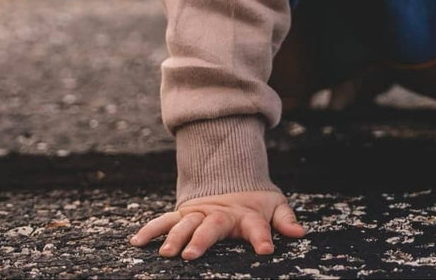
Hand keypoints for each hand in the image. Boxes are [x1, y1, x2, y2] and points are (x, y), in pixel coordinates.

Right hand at [129, 189, 305, 259]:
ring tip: (166, 253)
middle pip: (212, 226)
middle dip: (201, 240)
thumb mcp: (275, 206)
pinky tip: (137, 242)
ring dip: (175, 237)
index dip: (263, 237)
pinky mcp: (184, 213)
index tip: (266, 250)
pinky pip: (165, 220)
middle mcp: (221, 213)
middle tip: (191, 255)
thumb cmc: (256, 202)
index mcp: (247, 214)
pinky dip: (151, 229)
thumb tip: (299, 233)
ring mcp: (200, 212)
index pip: (258, 226)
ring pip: (186, 223)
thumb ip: (285, 220)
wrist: (233, 179)